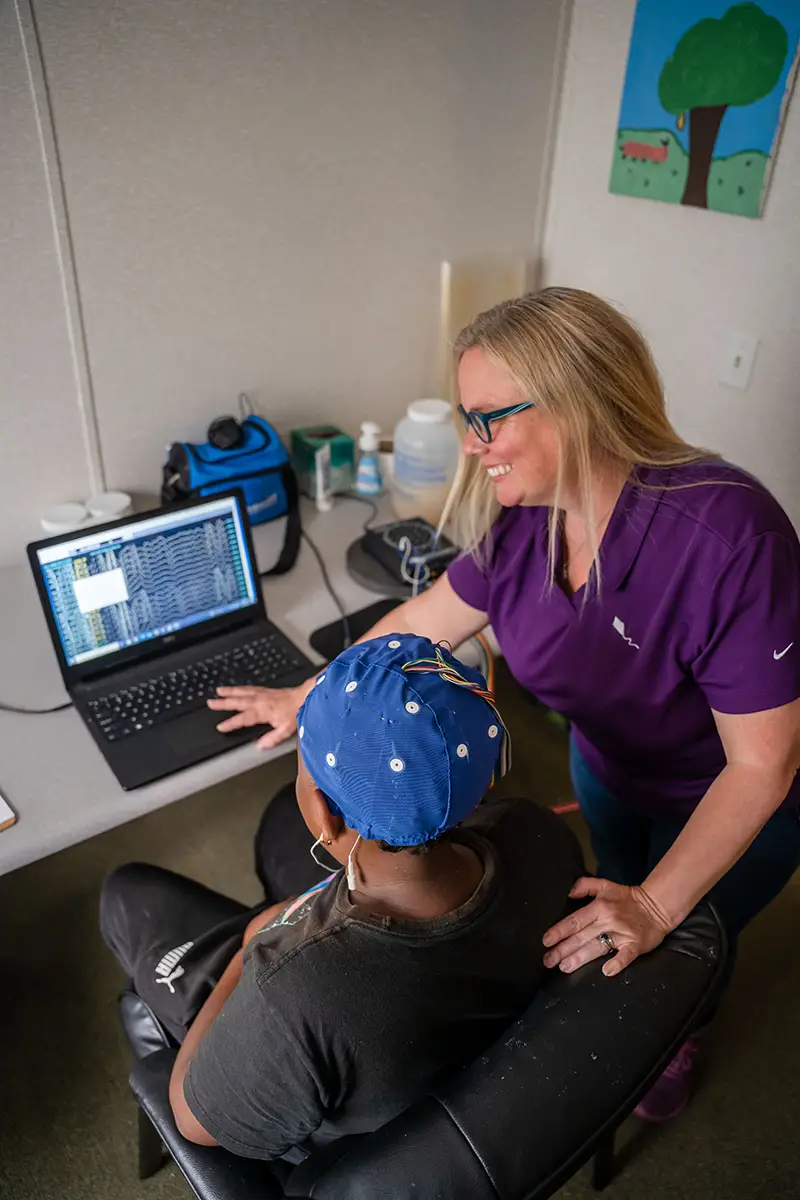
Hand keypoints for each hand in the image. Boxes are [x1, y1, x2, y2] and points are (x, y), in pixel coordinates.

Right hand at [207, 682, 307, 749]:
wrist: (305, 696)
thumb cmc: (296, 712)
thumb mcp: (286, 730)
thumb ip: (272, 739)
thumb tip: (260, 746)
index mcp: (262, 712)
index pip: (242, 719)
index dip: (231, 724)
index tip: (221, 727)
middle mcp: (260, 701)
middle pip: (237, 702)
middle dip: (223, 703)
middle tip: (211, 703)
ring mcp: (262, 694)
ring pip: (242, 692)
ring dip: (229, 691)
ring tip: (218, 691)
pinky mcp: (266, 690)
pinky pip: (250, 688)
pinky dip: (241, 688)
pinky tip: (237, 688)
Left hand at [541, 877, 673, 977]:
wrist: (657, 906)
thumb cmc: (628, 898)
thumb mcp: (605, 885)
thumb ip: (584, 885)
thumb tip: (568, 893)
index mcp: (599, 907)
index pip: (574, 921)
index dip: (559, 932)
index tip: (546, 941)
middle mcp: (608, 920)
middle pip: (581, 937)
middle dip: (562, 950)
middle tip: (548, 960)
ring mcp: (622, 933)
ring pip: (597, 947)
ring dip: (579, 958)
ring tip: (564, 967)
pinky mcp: (635, 945)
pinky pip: (625, 955)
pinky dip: (617, 963)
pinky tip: (606, 971)